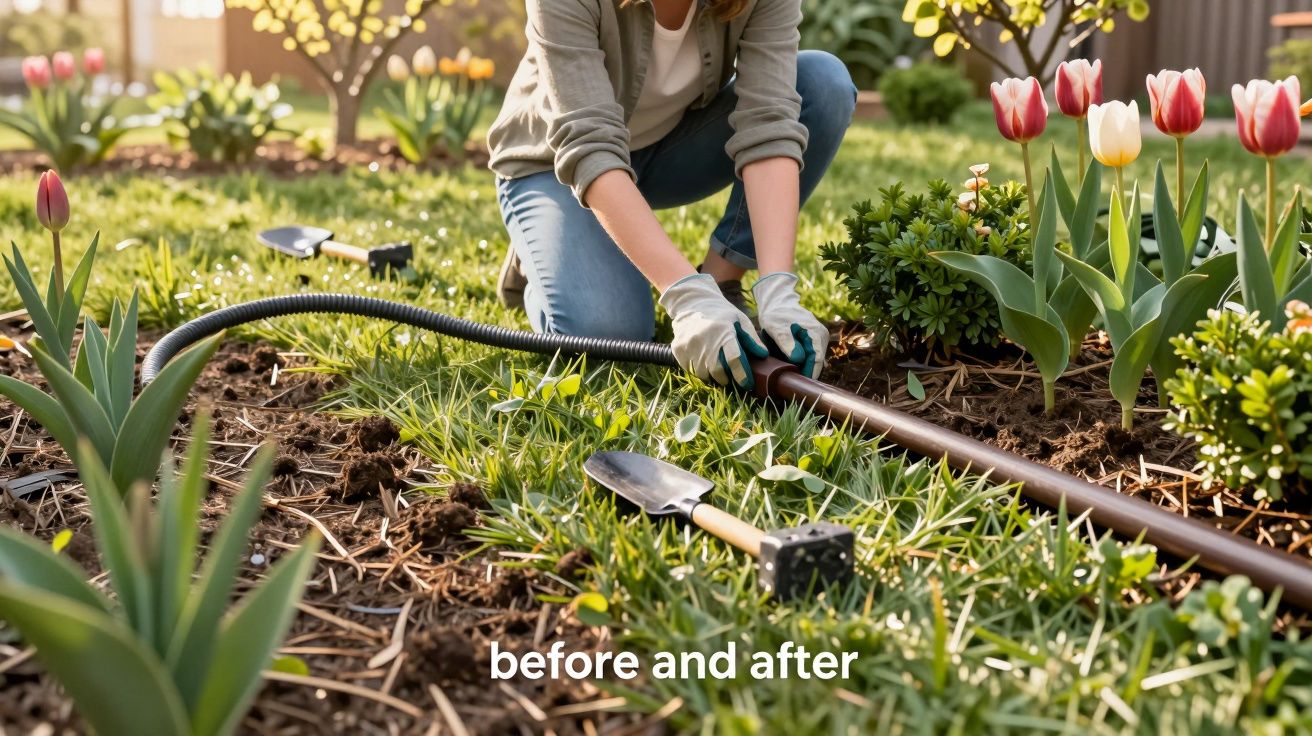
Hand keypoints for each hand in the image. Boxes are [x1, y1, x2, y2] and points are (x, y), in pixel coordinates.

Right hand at [659, 274, 768, 389]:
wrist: (692, 303)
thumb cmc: (721, 314)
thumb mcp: (739, 320)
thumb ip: (751, 338)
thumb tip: (763, 355)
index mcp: (723, 332)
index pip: (734, 359)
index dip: (742, 375)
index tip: (747, 384)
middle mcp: (705, 340)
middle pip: (718, 371)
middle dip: (727, 379)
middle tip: (731, 378)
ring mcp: (689, 345)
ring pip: (703, 373)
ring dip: (712, 376)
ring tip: (717, 369)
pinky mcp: (678, 349)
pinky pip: (691, 369)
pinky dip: (699, 370)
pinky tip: (703, 361)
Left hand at [753, 272, 829, 378]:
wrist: (777, 302)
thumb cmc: (776, 314)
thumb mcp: (777, 327)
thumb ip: (786, 342)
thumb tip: (797, 359)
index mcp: (816, 334)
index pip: (816, 361)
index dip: (808, 376)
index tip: (797, 387)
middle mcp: (822, 337)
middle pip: (815, 363)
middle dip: (803, 373)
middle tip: (788, 384)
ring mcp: (819, 339)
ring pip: (812, 361)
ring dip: (801, 368)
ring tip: (786, 376)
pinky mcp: (814, 341)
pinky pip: (809, 356)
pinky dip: (800, 362)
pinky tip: (788, 367)